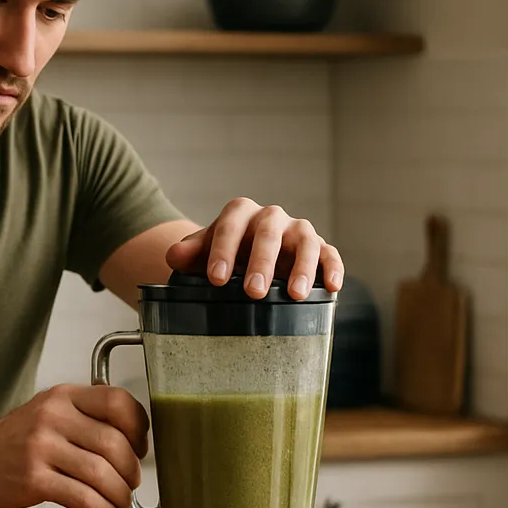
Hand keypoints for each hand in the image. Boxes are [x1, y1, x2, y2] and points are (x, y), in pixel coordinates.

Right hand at [0, 385, 148, 507]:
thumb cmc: (15, 440)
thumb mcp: (49, 411)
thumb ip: (87, 417)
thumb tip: (134, 442)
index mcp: (63, 396)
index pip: (117, 401)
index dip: (139, 426)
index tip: (140, 445)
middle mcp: (53, 417)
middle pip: (114, 443)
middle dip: (131, 470)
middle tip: (131, 482)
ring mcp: (41, 448)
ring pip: (101, 474)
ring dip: (121, 495)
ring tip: (121, 502)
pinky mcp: (34, 480)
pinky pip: (83, 498)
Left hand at [164, 198, 342, 299]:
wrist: (246, 257)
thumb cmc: (224, 256)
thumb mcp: (203, 254)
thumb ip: (189, 253)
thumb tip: (174, 256)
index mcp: (240, 213)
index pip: (230, 226)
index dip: (223, 251)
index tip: (216, 279)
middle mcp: (271, 217)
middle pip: (268, 233)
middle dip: (261, 262)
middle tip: (253, 292)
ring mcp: (297, 231)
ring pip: (304, 241)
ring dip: (302, 267)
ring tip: (295, 294)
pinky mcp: (319, 248)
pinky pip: (329, 253)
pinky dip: (333, 267)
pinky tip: (332, 286)